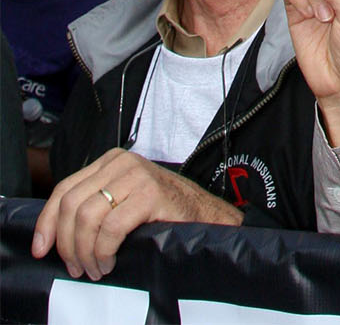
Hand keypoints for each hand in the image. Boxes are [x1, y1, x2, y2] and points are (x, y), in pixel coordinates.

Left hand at [32, 147, 240, 276]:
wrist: (207, 215)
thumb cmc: (163, 212)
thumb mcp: (122, 199)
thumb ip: (94, 204)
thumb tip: (54, 233)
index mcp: (111, 161)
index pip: (64, 190)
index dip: (47, 223)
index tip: (41, 249)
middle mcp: (122, 162)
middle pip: (72, 205)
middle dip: (67, 243)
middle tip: (76, 266)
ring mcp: (137, 175)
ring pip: (87, 217)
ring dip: (85, 251)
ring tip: (94, 268)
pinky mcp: (151, 194)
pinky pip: (111, 227)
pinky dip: (103, 250)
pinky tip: (109, 262)